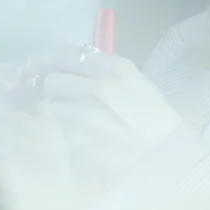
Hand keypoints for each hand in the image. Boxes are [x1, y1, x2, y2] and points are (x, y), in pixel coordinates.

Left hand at [13, 46, 185, 187]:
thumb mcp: (135, 80)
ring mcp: (85, 117)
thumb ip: (103, 67)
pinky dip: (68, 132)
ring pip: (54, 107)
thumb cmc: (154, 116)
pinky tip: (84, 136)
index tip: (44, 65)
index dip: (51, 60)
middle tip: (63, 95)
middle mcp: (97, 88)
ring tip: (79, 119)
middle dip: (54, 87)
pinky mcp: (78, 142)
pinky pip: (62, 131)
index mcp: (115, 69)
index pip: (67, 55)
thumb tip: (70, 61)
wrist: (165, 155)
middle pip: (52, 81)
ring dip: (61, 112)